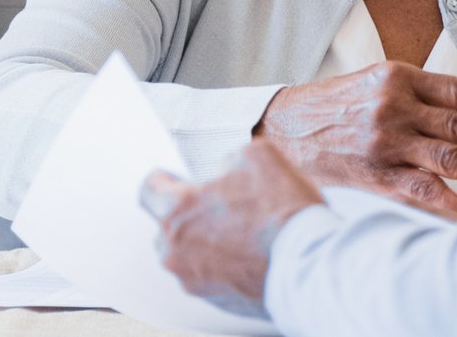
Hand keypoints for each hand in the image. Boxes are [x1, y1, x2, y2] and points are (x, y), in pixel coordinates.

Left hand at [141, 140, 322, 314]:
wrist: (308, 264)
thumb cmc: (281, 212)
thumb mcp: (255, 156)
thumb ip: (227, 159)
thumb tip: (224, 170)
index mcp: (177, 211)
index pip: (148, 190)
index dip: (163, 179)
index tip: (174, 179)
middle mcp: (176, 250)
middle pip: (166, 226)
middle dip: (188, 214)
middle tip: (221, 205)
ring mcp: (193, 280)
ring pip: (186, 253)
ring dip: (204, 241)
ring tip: (240, 232)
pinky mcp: (214, 300)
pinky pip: (207, 275)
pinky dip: (221, 264)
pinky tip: (248, 253)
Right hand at [253, 61, 456, 220]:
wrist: (284, 129)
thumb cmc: (336, 104)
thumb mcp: (376, 82)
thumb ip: (421, 93)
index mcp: (399, 76)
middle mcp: (394, 107)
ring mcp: (386, 144)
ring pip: (452, 159)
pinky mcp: (376, 176)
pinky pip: (424, 193)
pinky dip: (456, 205)